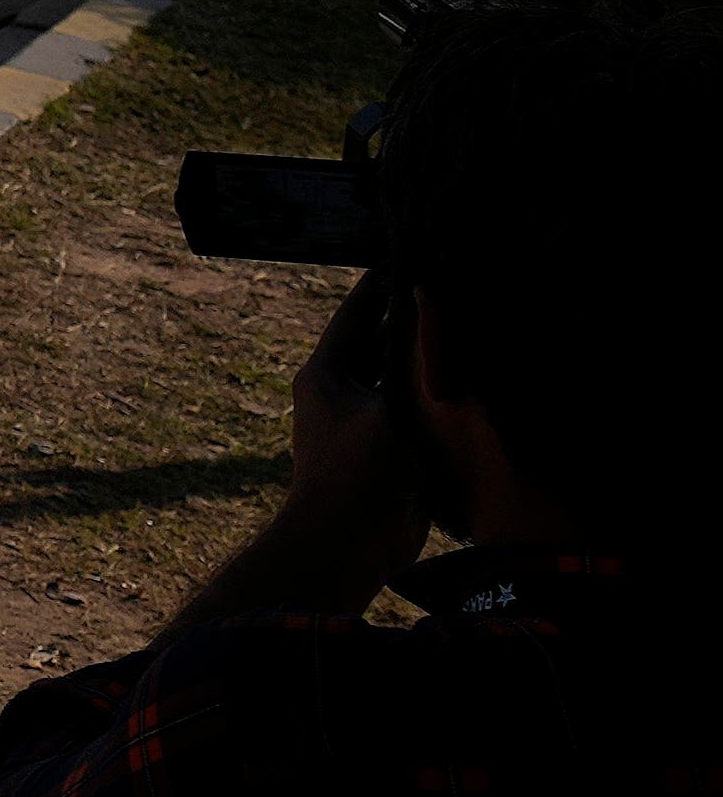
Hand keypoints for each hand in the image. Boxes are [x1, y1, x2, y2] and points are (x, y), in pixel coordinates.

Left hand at [172, 270, 443, 631]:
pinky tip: (470, 386)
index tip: (409, 251)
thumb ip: (415, 369)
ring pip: (399, 377)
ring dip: (427, 361)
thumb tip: (436, 322)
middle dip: (414, 321)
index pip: (358, 312)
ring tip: (468, 330)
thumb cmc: (361, 473)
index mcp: (326, 372)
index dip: (383, 283)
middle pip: (381, 343)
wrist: (347, 544)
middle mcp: (338, 391)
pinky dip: (434, 397)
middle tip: (452, 290)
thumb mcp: (394, 411)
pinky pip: (411, 412)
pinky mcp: (384, 450)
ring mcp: (359, 421)